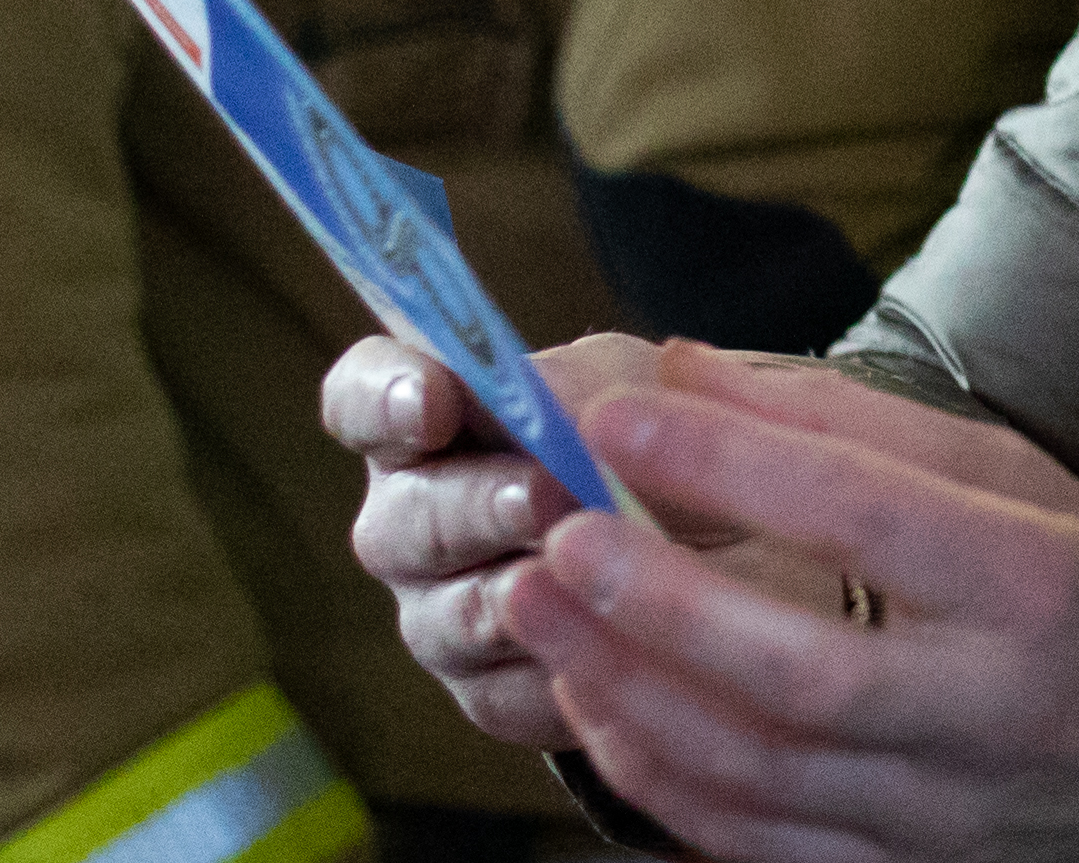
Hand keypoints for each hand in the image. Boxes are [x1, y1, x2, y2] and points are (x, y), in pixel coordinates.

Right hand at [329, 331, 830, 749]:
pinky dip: (562, 666)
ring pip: (448, 616)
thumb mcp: (632, 385)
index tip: (434, 399)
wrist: (719, 540)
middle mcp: (410, 520)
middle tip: (542, 493)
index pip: (360, 401)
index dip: (382, 398)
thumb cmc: (650, 435)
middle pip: (403, 521)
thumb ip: (579, 385)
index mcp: (423, 420)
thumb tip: (541, 397)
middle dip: (477, 505)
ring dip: (517, 594)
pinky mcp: (488, 693)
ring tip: (581, 572)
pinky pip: (505, 693)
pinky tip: (615, 645)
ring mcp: (438, 613)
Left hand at [498, 346, 1078, 862]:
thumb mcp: (1031, 487)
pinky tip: (602, 712)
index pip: (871, 514)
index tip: (619, 412)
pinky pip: (757, 847)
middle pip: (801, 669)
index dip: (734, 462)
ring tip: (541, 614)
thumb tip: (689, 368)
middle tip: (550, 536)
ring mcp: (948, 815)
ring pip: (759, 773)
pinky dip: (662, 784)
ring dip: (629, 693)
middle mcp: (996, 709)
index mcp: (1042, 582)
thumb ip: (862, 425)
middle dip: (654, 603)